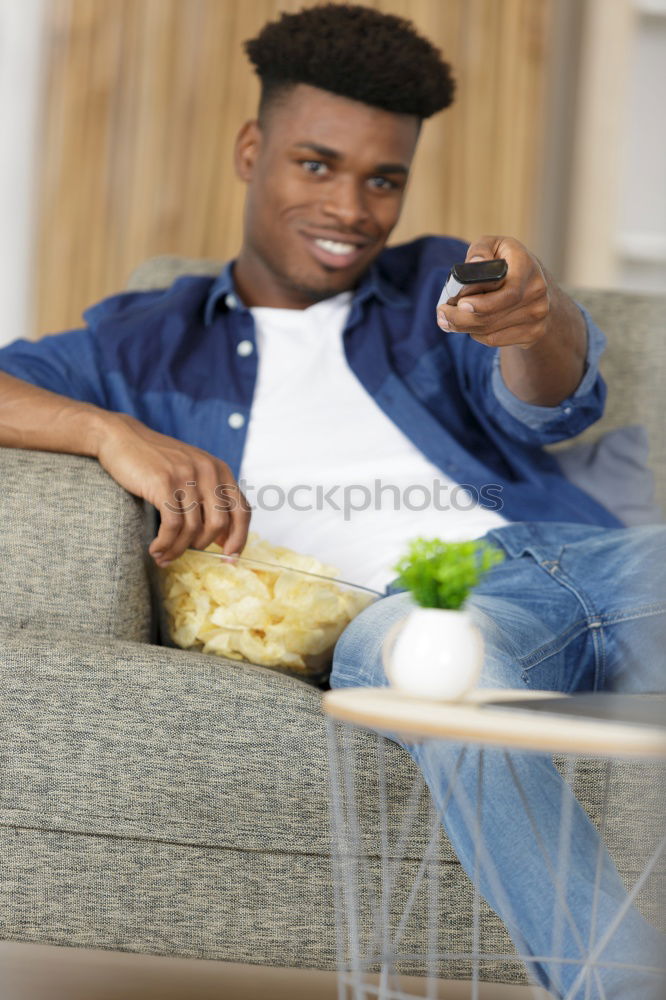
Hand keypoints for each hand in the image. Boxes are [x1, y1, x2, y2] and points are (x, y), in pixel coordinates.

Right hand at [93, 413, 250, 565]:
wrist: (122, 437)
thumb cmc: (156, 461)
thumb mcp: (192, 473)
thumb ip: (209, 499)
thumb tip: (224, 540)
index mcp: (220, 470)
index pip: (243, 511)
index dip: (239, 538)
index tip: (229, 559)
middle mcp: (208, 472)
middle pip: (220, 524)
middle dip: (203, 546)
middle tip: (185, 555)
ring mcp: (186, 476)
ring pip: (193, 529)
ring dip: (178, 550)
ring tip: (164, 557)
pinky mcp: (164, 483)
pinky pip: (172, 525)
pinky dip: (165, 543)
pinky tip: (155, 549)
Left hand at [436, 235, 587, 404]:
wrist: (536, 285)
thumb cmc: (507, 262)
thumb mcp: (494, 245)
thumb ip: (481, 250)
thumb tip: (473, 264)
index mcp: (527, 266)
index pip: (508, 292)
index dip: (483, 303)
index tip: (461, 304)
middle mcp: (536, 291)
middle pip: (493, 315)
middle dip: (461, 317)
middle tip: (442, 313)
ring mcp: (537, 315)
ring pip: (490, 330)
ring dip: (463, 327)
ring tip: (447, 319)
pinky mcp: (533, 333)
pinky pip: (494, 340)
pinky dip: (476, 334)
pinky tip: (468, 326)